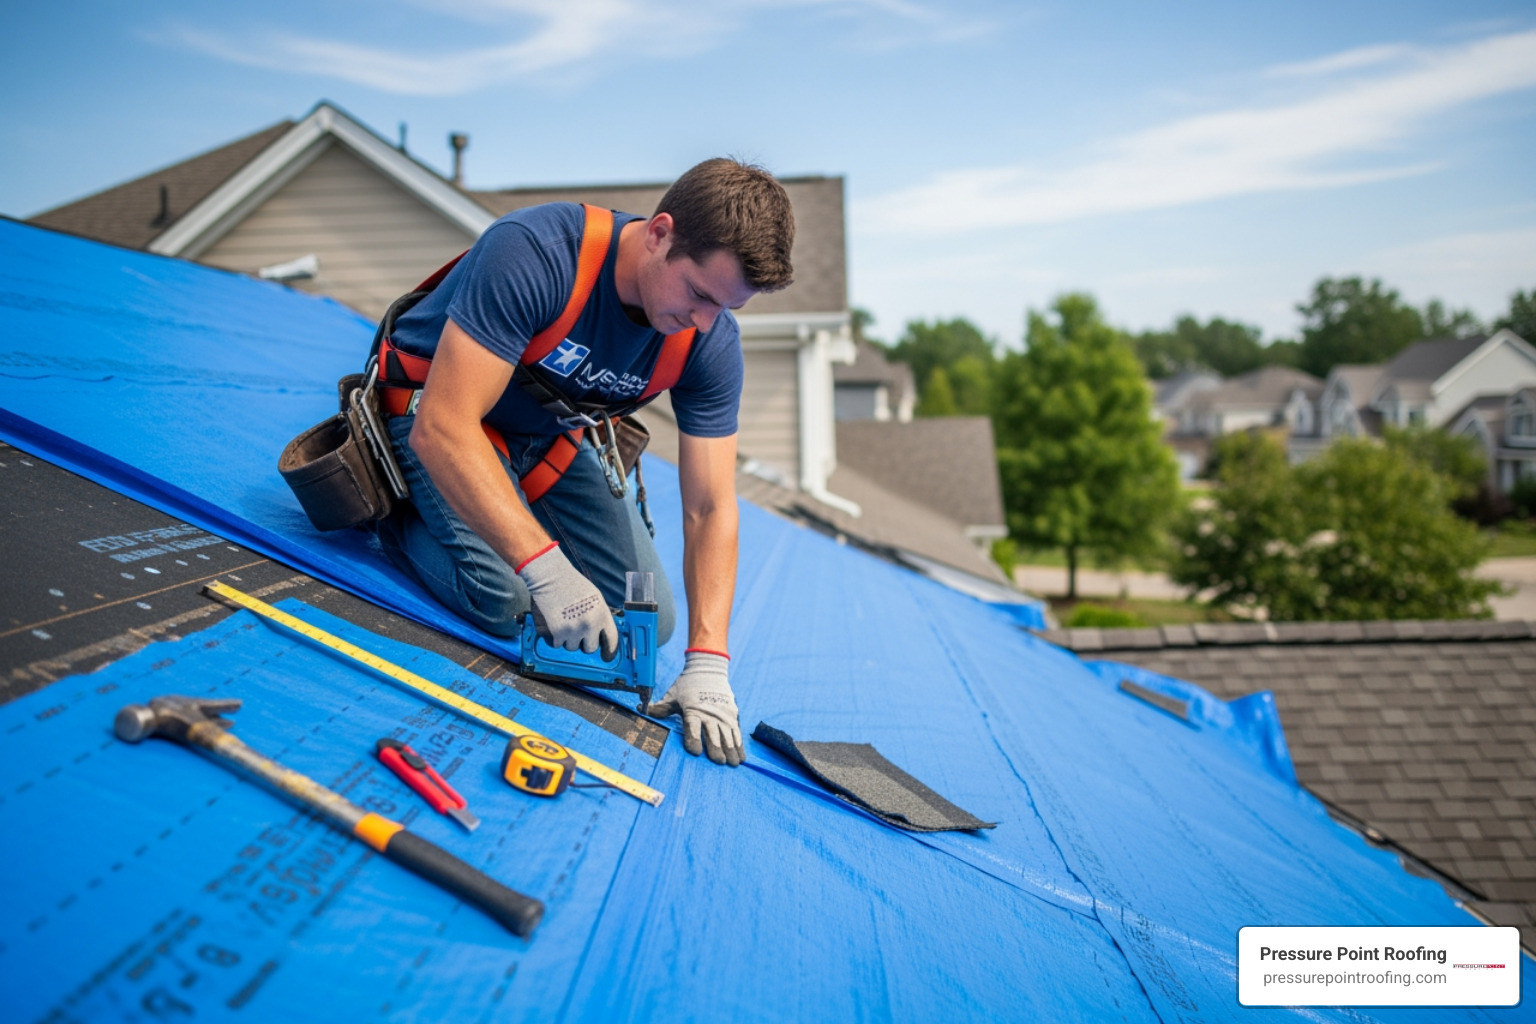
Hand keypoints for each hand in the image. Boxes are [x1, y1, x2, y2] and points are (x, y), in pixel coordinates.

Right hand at [516, 544, 617, 655]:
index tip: (606, 657)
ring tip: (562, 620)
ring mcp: (572, 631)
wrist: (550, 577)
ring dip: (567, 638)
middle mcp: (589, 626)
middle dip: (583, 642)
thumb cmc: (572, 585)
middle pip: (590, 649)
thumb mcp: (595, 599)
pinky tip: (552, 622)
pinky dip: (553, 637)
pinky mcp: (555, 634)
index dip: (609, 651)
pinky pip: (556, 645)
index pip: (611, 640)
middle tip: (576, 629)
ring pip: (571, 647)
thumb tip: (601, 635)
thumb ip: (600, 617)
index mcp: (602, 616)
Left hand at [647, 650, 742, 765]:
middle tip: (719, 762)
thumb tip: (640, 709)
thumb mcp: (672, 696)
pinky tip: (742, 757)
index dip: (693, 739)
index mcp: (692, 709)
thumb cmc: (687, 685)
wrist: (707, 669)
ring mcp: (723, 714)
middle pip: (713, 733)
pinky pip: (737, 731)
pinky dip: (740, 744)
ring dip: (731, 749)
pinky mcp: (732, 714)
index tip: (695, 752)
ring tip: (733, 763)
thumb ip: (660, 708)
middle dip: (717, 748)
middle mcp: (709, 713)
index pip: (692, 726)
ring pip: (728, 734)